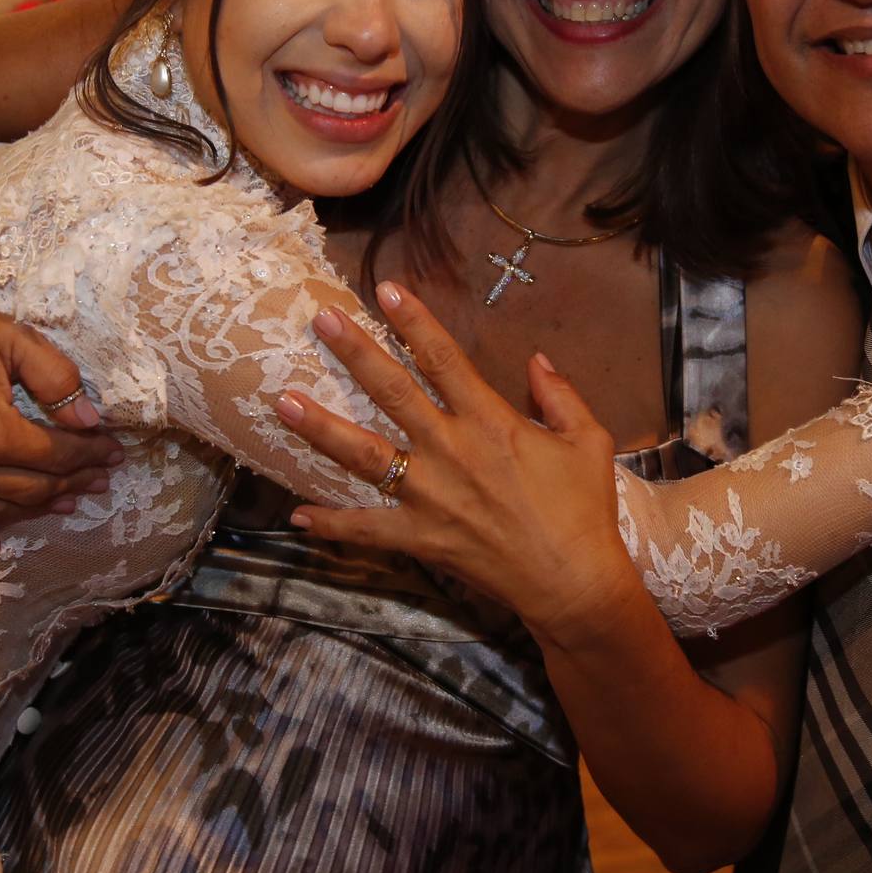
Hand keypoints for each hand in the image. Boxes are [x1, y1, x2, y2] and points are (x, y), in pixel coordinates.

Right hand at [0, 278, 120, 554]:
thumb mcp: (13, 339)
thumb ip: (58, 381)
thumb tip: (91, 423)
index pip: (58, 456)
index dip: (92, 454)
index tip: (114, 451)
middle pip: (32, 489)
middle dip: (74, 482)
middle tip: (99, 478)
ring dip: (34, 509)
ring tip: (66, 500)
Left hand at [281, 283, 640, 644]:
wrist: (573, 582)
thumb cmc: (584, 510)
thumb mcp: (587, 441)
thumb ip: (561, 396)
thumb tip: (536, 360)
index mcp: (491, 423)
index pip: (445, 360)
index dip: (415, 322)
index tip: (386, 290)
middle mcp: (452, 451)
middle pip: (392, 393)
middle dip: (355, 353)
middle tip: (322, 320)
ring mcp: (430, 497)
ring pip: (365, 455)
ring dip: (322, 428)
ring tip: (283, 402)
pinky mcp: (421, 538)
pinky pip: (367, 529)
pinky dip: (331, 524)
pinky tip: (297, 514)